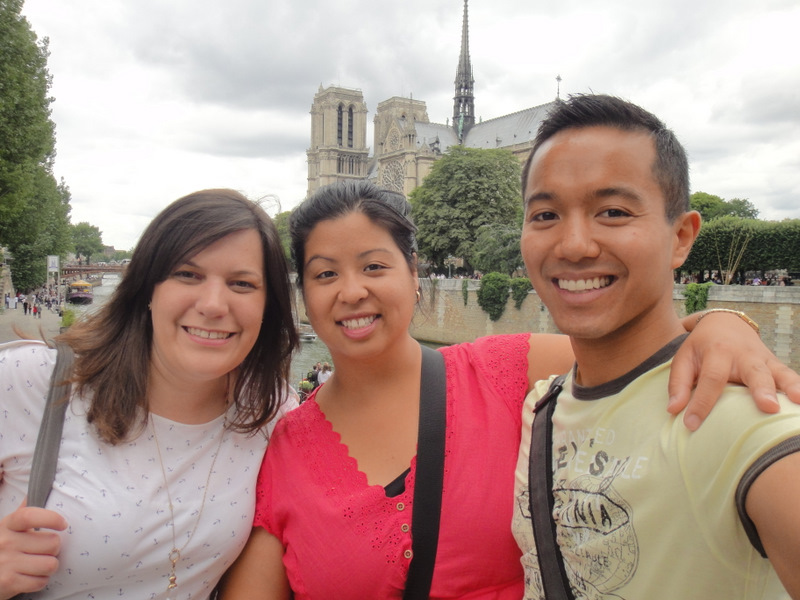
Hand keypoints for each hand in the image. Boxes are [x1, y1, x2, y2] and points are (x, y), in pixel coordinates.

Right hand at [0, 499, 66, 598]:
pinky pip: (41, 582)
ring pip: (50, 564)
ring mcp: (6, 563)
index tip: (63, 524)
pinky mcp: (8, 583)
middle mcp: (5, 543)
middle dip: (54, 548)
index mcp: (8, 525)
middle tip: (45, 550)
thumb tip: (37, 491)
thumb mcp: (7, 527)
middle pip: (52, 543)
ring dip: (49, 566)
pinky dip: (40, 581)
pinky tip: (31, 576)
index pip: (30, 516)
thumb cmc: (1, 547)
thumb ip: (22, 513)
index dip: (51, 518)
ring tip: (39, 563)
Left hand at [669, 311, 799, 429]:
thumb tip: (674, 410)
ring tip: (798, 401)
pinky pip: (790, 375)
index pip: (711, 379)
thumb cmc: (701, 347)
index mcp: (717, 352)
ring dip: (790, 387)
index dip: (702, 403)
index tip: (692, 424)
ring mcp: (764, 360)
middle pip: (754, 372)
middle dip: (761, 390)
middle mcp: (744, 355)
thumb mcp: (683, 358)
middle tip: (768, 408)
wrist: (725, 323)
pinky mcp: (776, 365)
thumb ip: (678, 384)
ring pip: (780, 373)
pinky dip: (798, 387)